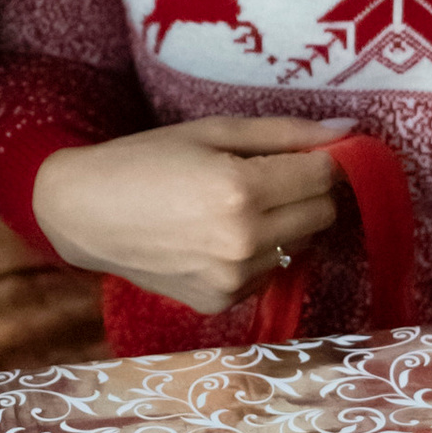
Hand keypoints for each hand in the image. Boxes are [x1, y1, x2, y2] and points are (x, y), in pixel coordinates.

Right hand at [31, 117, 350, 313]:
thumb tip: (347, 134)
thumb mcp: (212, 131)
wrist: (84, 213)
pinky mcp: (221, 302)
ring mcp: (233, 279)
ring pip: (302, 247)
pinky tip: (220, 236)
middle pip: (322, 215)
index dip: (325, 161)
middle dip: (309, 192)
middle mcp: (244, 241)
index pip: (325, 178)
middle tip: (272, 176)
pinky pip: (269, 272)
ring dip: (288, 225)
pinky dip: (260, 253)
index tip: (309, 153)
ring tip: (240, 206)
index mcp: (242, 190)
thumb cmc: (145, 160)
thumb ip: (283, 133)